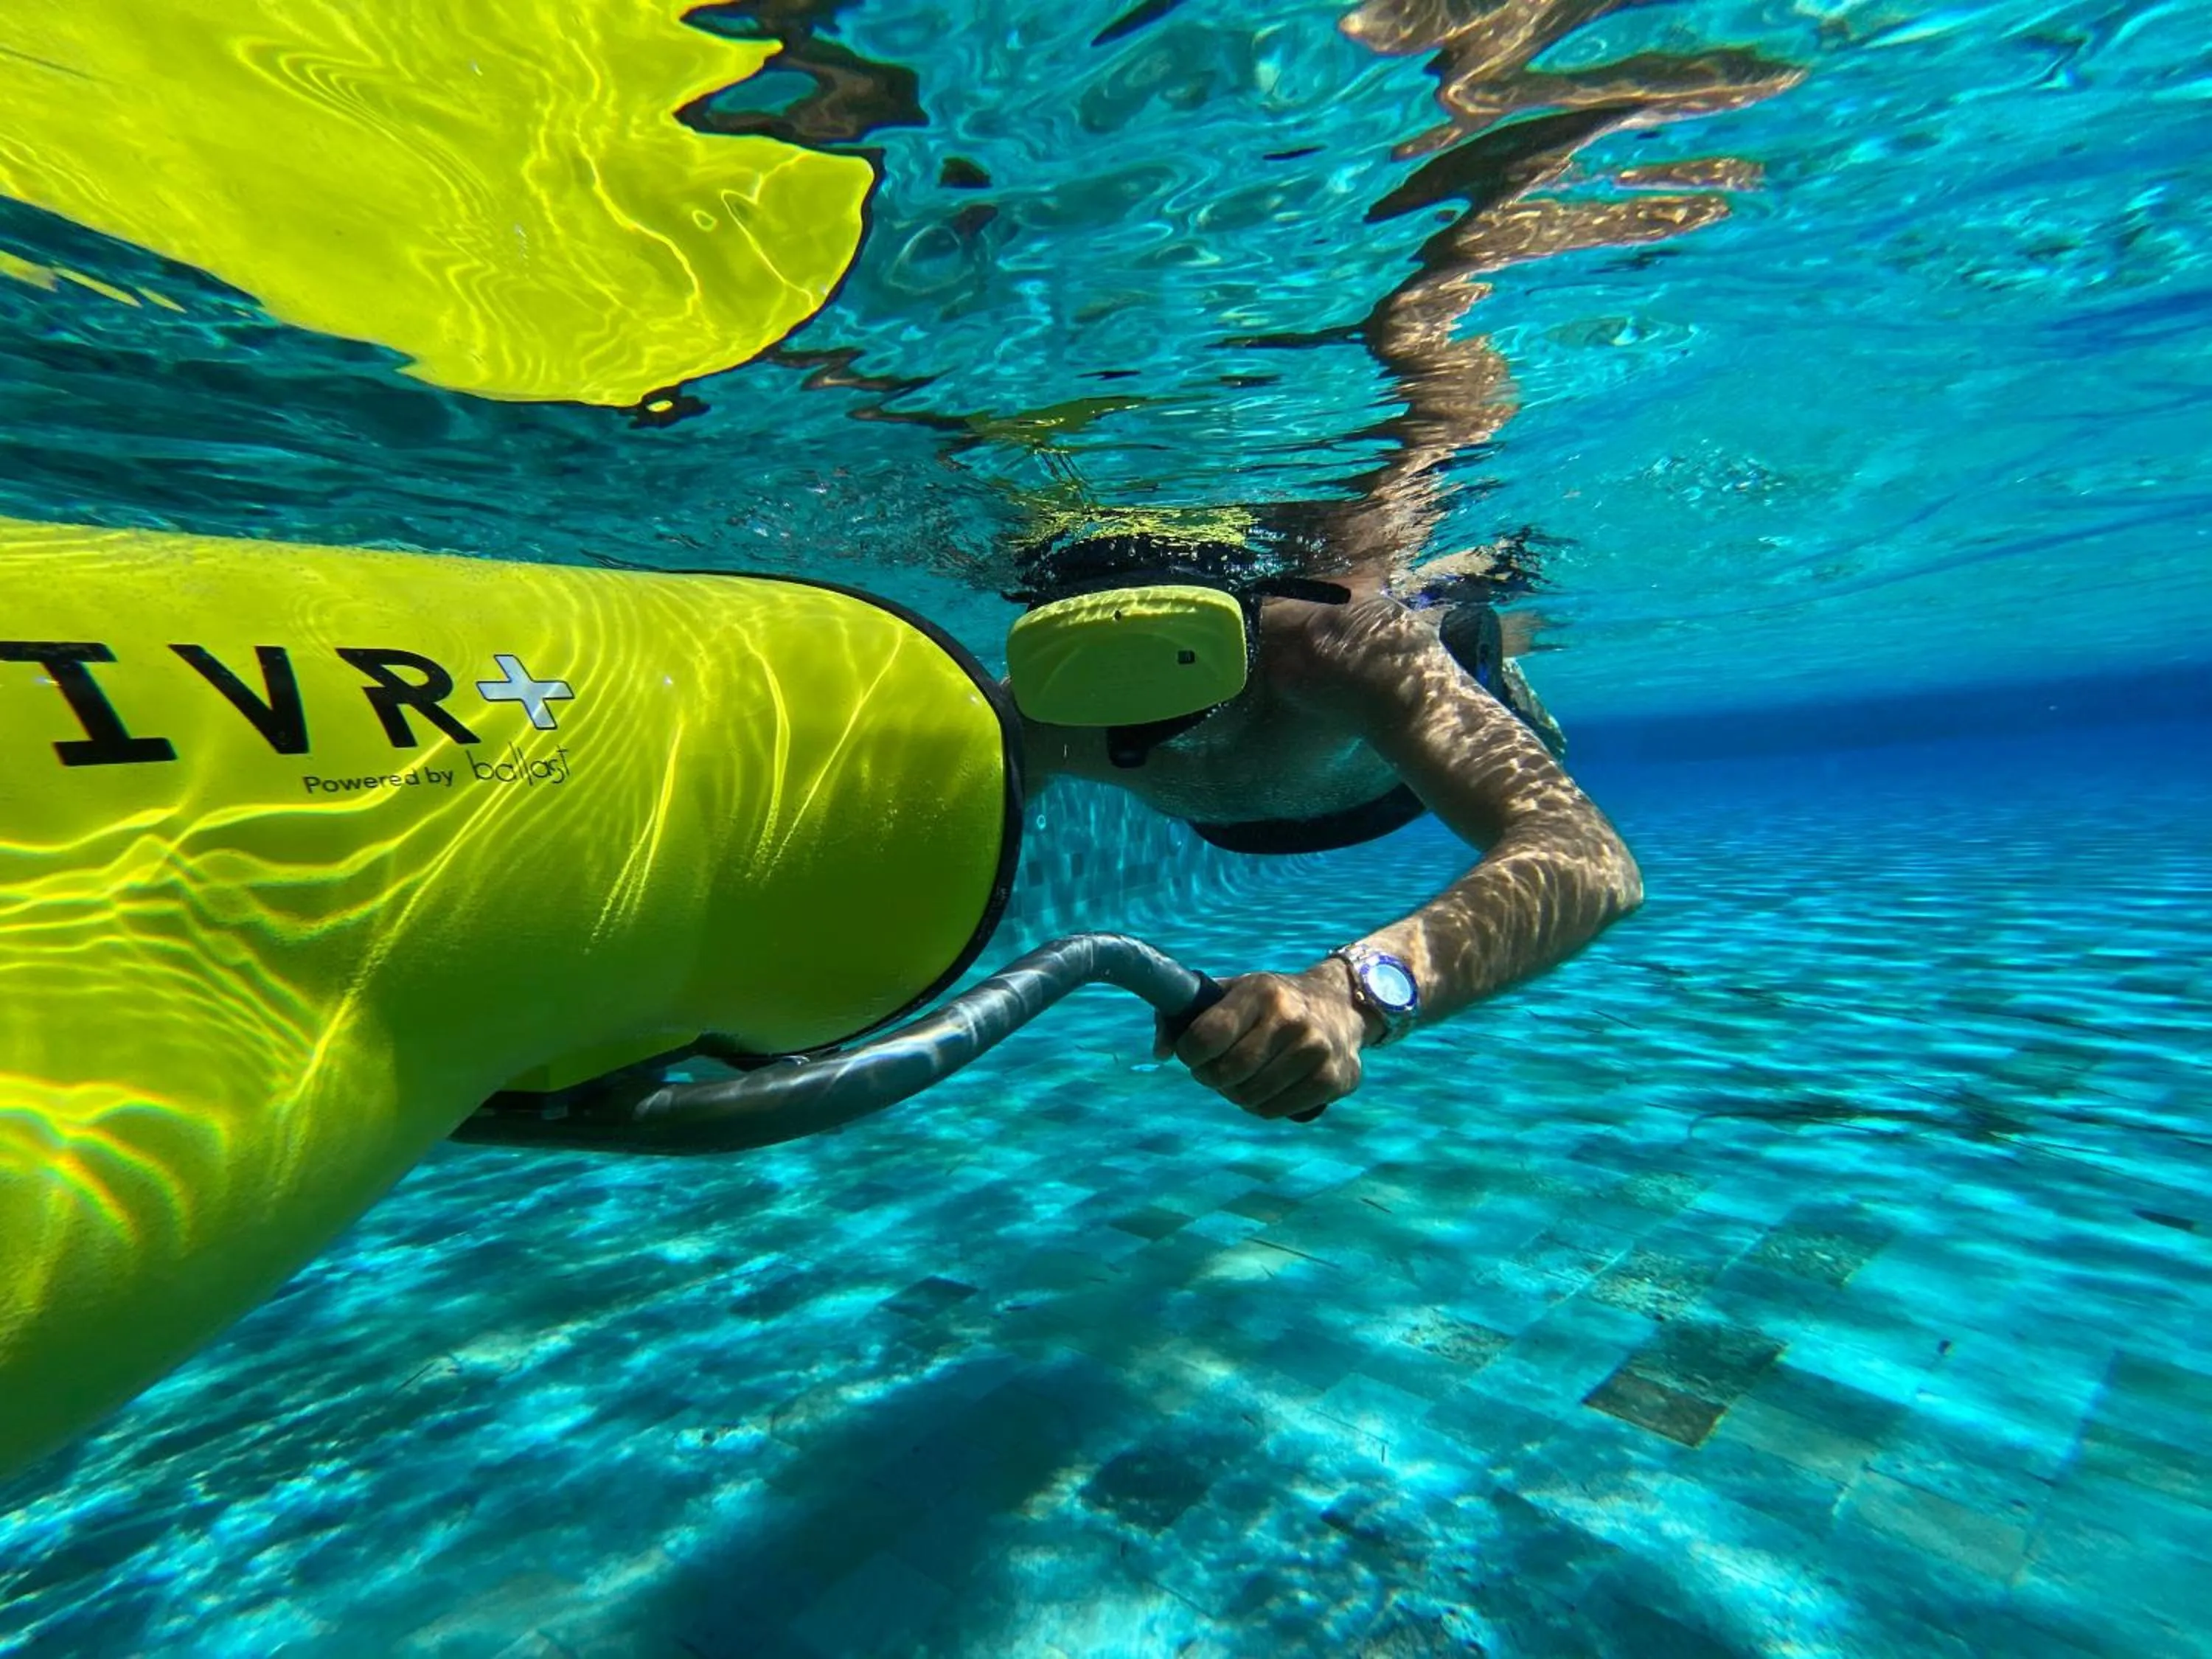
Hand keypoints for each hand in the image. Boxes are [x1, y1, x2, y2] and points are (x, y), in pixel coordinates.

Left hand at [1155, 964, 1373, 1122]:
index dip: (1190, 1054)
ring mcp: (1315, 1050)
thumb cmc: (1270, 1002)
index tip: (1194, 1053)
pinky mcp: (1333, 1079)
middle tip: (1216, 1070)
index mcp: (1261, 992)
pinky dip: (1261, 1106)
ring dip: (1236, 1093)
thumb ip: (1184, 1014)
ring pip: (1249, 1096)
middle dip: (1211, 1077)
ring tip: (1244, 1076)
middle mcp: (1291, 1018)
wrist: (1340, 1005)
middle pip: (1227, 1073)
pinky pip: (1275, 1111)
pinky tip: (1267, 1087)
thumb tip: (1159, 1053)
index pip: (1206, 1037)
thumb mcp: (1230, 992)